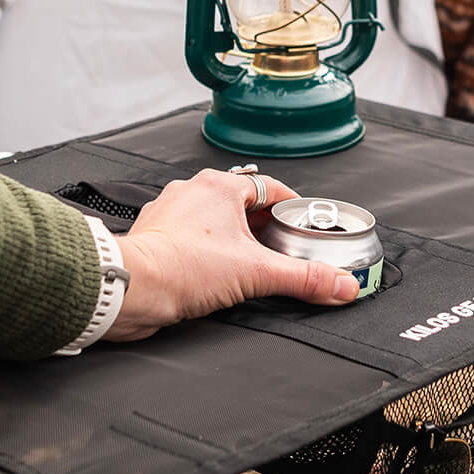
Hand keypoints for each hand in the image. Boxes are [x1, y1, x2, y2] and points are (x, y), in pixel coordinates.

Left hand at [107, 169, 360, 341]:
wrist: (132, 287)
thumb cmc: (183, 268)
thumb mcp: (257, 274)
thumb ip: (304, 279)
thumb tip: (341, 285)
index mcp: (219, 186)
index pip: (270, 188)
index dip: (290, 207)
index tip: (302, 225)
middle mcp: (192, 190)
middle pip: (241, 202)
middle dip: (262, 225)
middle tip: (279, 248)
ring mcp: (170, 210)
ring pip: (212, 218)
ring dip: (232, 236)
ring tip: (247, 261)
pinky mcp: (155, 233)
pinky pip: (188, 234)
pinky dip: (205, 248)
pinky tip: (212, 271)